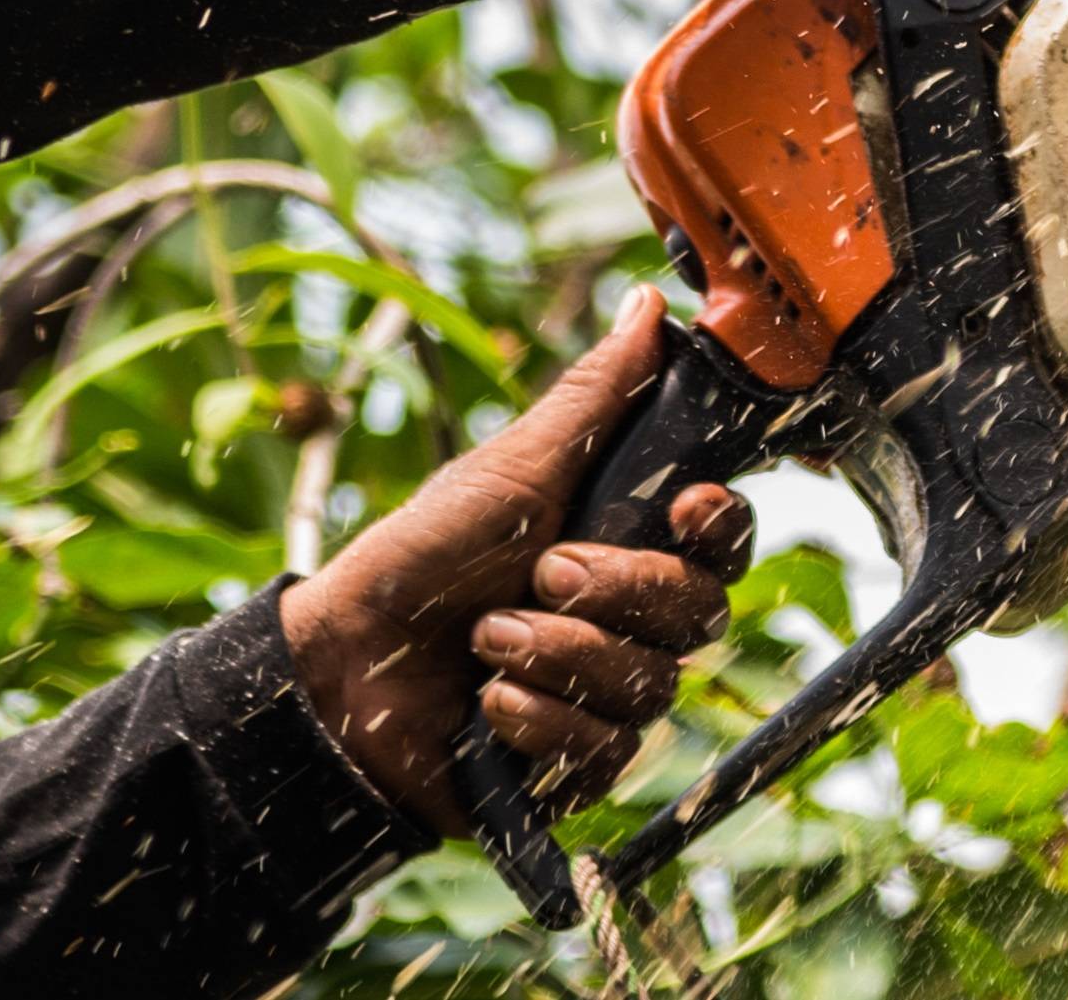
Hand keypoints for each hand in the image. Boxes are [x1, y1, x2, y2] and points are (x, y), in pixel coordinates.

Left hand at [279, 287, 757, 834]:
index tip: (684, 508)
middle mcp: (637, 621)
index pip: (728, 540)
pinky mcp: (579, 764)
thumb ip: (596, 395)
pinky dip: (539, 719)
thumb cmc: (422, 557)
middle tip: (540, 573)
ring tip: (485, 639)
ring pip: (652, 684)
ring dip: (559, 655)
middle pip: (702, 613)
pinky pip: (605, 750)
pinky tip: (488, 702)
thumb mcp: (513, 468)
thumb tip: (654, 304)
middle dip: (617, 590)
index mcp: (634, 544)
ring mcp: (611, 695)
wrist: (339, 667)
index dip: (721, 527)